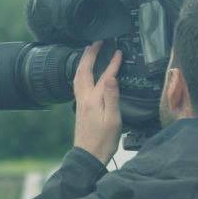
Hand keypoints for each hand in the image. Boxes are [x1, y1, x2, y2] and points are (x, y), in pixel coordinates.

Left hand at [73, 42, 122, 163]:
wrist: (88, 156)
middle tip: (96, 42)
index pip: (105, 76)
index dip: (112, 63)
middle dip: (90, 54)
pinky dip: (81, 72)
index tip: (118, 51)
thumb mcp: (113, 119)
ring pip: (78, 76)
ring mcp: (80, 102)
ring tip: (88, 51)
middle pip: (84, 70)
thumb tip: (112, 77)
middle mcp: (84, 98)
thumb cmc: (103, 140)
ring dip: (83, 62)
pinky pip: (78, 83)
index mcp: (93, 99)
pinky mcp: (80, 107)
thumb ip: (112, 97)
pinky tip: (83, 73)